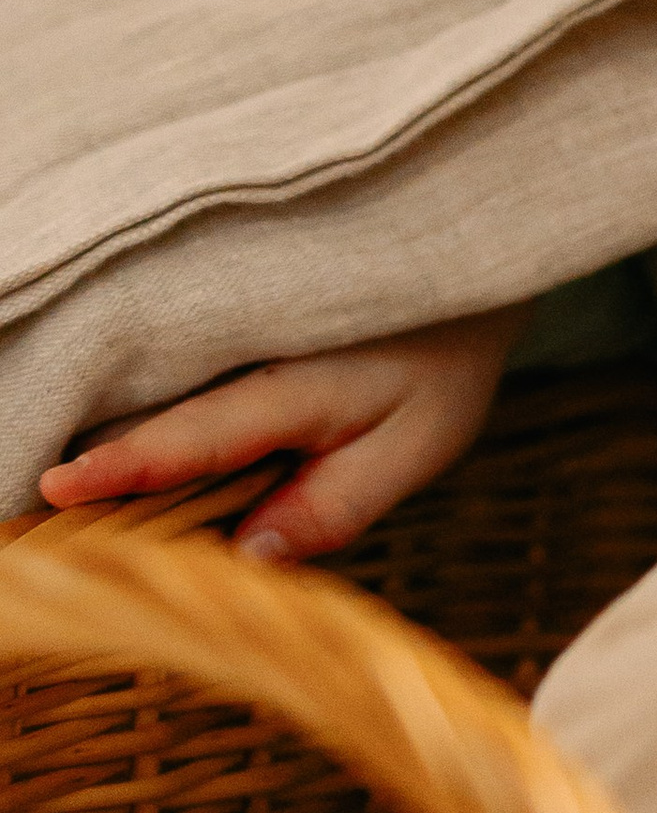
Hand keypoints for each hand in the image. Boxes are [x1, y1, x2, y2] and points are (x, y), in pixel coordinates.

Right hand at [37, 310, 522, 562]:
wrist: (458, 252)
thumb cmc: (444, 356)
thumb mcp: (418, 442)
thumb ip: (334, 503)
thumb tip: (247, 559)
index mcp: (293, 383)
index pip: (194, 433)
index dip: (124, 465)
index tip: (54, 485)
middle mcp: (244, 349)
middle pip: (145, 411)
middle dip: (86, 453)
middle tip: (32, 501)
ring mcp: (226, 328)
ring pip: (147, 385)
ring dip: (104, 424)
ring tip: (52, 478)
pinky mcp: (221, 320)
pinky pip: (165, 369)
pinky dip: (135, 405)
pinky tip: (98, 438)